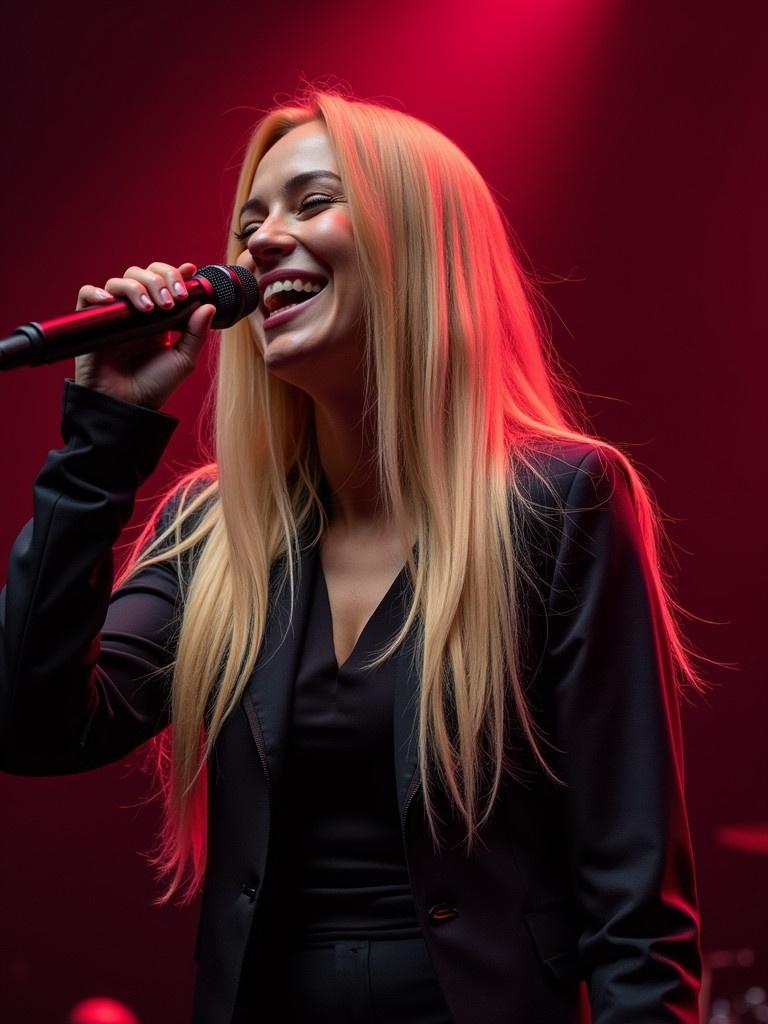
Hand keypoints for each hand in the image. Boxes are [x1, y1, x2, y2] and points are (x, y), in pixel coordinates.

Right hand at [74, 261, 215, 410]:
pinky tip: (112, 302)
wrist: (129, 405)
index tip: (189, 271)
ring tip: (149, 308)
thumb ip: (196, 333)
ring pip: (118, 282)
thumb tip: (208, 305)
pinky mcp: (92, 323)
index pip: (163, 281)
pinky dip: (97, 293)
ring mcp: (114, 316)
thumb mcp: (183, 360)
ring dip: (136, 287)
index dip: (174, 272)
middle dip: (159, 279)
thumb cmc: (155, 386)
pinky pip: (87, 295)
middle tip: (171, 299)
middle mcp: (135, 312)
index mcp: (158, 317)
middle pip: (141, 274)